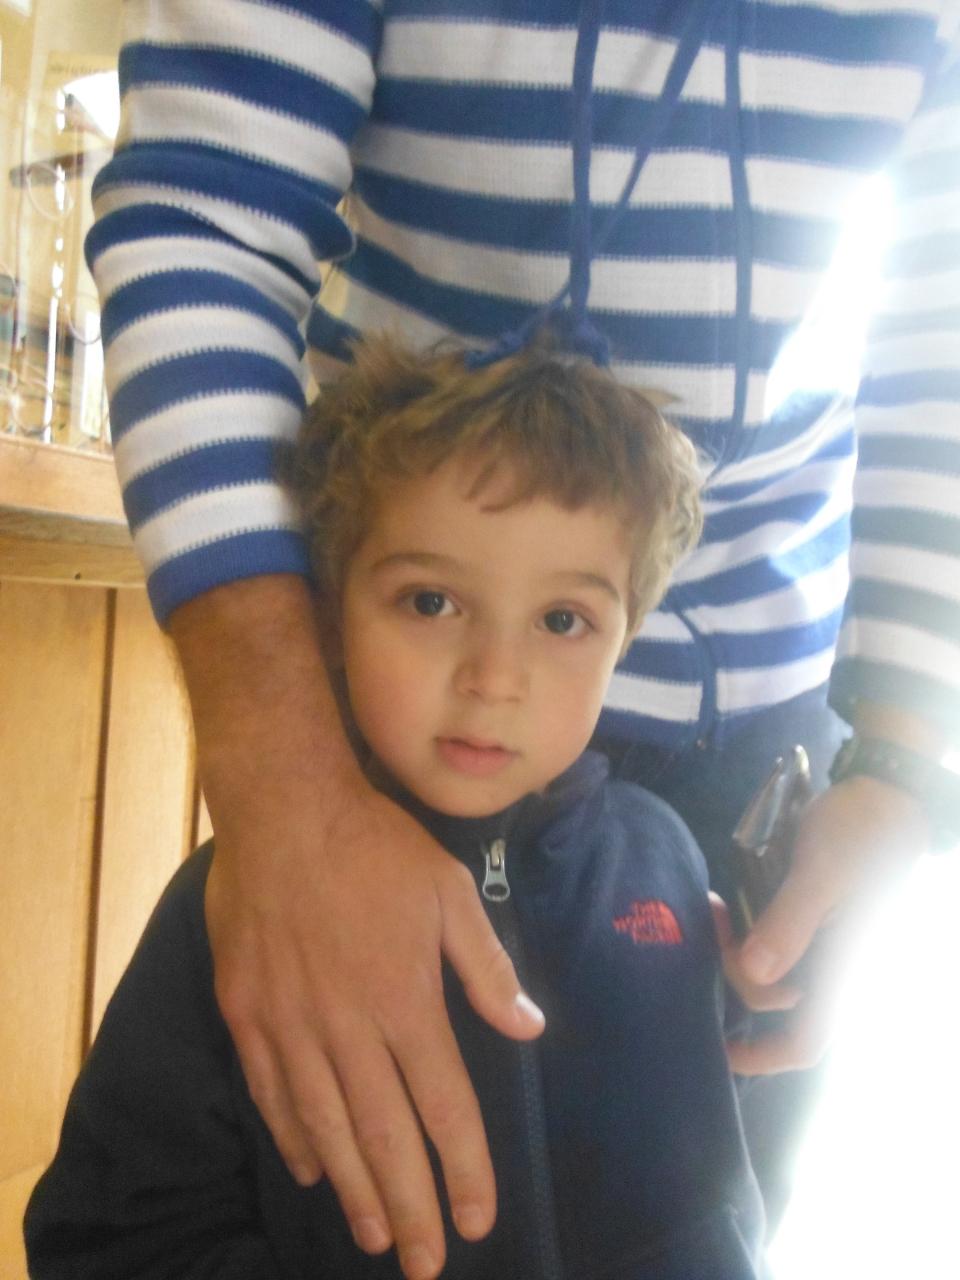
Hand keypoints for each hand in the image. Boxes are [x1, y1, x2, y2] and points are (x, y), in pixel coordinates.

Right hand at [171, 578, 544, 1279]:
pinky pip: (270, 1091)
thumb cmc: (375, 847)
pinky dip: (293, 1137)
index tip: (477, 1220)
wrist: (283, 808)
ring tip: (372, 1235)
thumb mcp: (449, 892)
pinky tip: (311, 1168)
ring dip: (353, 1187)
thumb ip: (487, 966)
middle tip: (423, 1263)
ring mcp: (289, 1023)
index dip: (464, 1169)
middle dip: (409, 1206)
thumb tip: (529, 1028)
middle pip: (383, 1136)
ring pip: (325, 1126)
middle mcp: (348, 1026)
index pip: (443, 1106)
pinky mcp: (246, 1011)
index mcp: (406, 1000)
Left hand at [715, 773, 930, 1075]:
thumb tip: (757, 973)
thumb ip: (790, 921)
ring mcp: (824, 943)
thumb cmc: (861, 832)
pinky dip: (747, 934)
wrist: (886, 791)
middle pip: (772, 1001)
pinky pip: (774, 943)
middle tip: (709, 918)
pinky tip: (728, 904)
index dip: (761, 1057)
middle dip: (732, 972)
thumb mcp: (822, 871)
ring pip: (770, 972)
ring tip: (714, 907)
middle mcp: (835, 965)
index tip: (716, 1047)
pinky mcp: (814, 918)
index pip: (805, 1040)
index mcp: (846, 967)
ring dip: (735, 951)